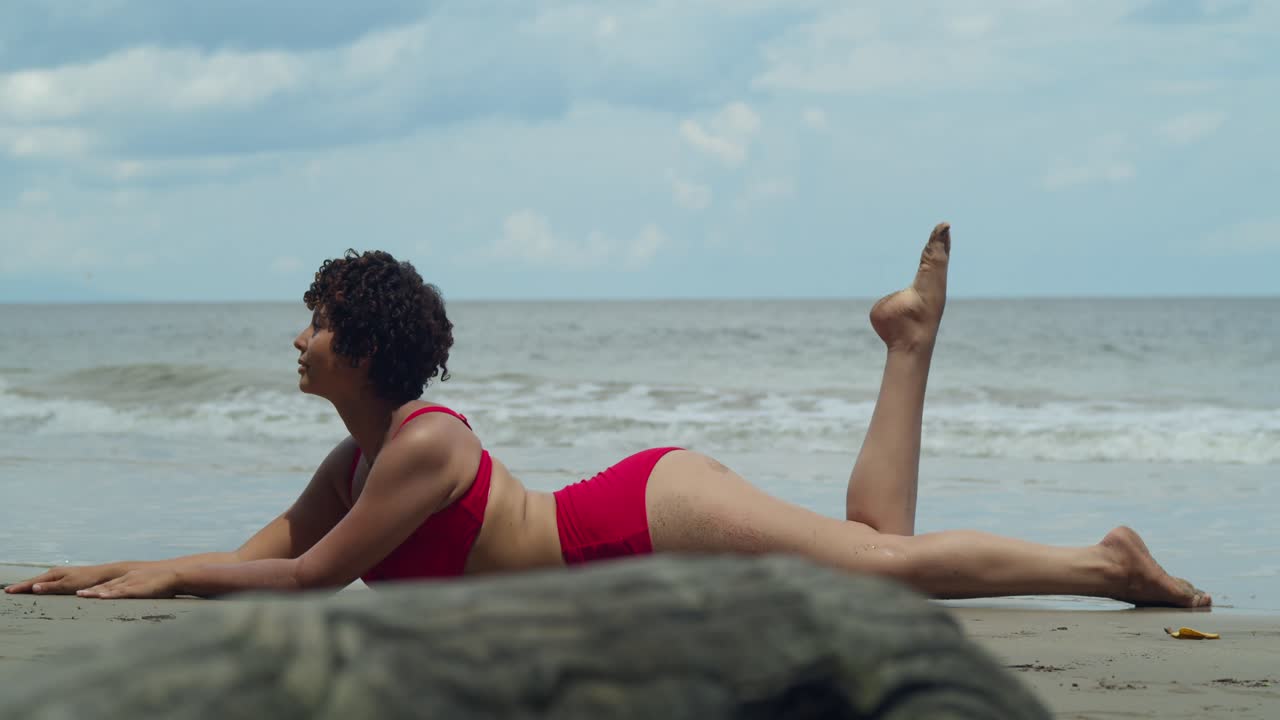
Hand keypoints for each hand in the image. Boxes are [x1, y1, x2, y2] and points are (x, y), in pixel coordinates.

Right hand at [4, 564, 125, 594]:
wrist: (104, 575)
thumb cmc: (87, 581)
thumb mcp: (67, 586)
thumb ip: (50, 587)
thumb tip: (32, 588)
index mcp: (53, 574)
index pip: (32, 582)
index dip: (20, 587)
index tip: (7, 591)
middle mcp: (55, 573)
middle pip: (34, 581)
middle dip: (21, 585)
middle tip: (8, 590)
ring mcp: (60, 575)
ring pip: (40, 581)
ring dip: (29, 585)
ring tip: (18, 589)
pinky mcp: (66, 578)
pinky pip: (47, 582)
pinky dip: (38, 585)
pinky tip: (39, 588)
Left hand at [77, 568, 181, 598]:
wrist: (175, 574)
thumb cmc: (165, 582)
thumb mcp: (150, 584)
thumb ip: (142, 589)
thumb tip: (139, 594)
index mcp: (131, 578)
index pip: (110, 584)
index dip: (97, 588)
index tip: (84, 591)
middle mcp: (128, 579)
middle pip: (106, 585)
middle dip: (91, 590)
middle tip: (78, 594)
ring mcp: (131, 583)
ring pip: (110, 588)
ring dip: (95, 592)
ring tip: (82, 595)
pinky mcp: (137, 589)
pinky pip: (121, 592)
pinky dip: (110, 594)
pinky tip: (101, 596)